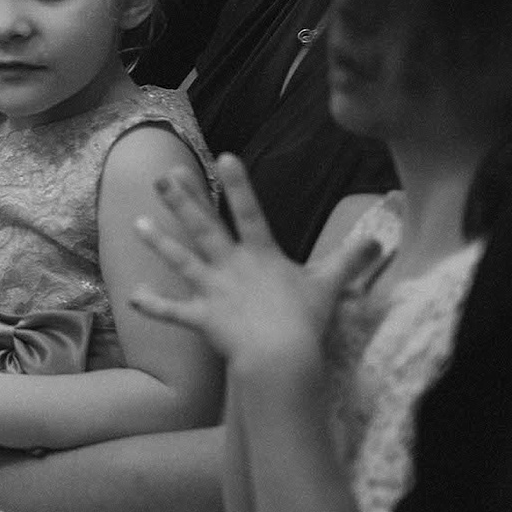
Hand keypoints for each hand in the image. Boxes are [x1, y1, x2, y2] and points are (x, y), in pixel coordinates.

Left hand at [129, 154, 386, 374]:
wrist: (281, 356)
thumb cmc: (306, 321)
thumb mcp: (331, 286)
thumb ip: (351, 260)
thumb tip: (380, 241)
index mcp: (261, 255)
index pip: (250, 212)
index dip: (238, 184)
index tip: (223, 155)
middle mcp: (232, 266)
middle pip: (204, 227)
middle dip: (182, 200)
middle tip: (161, 175)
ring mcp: (212, 290)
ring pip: (181, 260)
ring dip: (158, 242)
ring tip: (136, 223)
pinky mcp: (201, 317)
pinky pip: (172, 311)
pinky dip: (153, 305)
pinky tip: (132, 295)